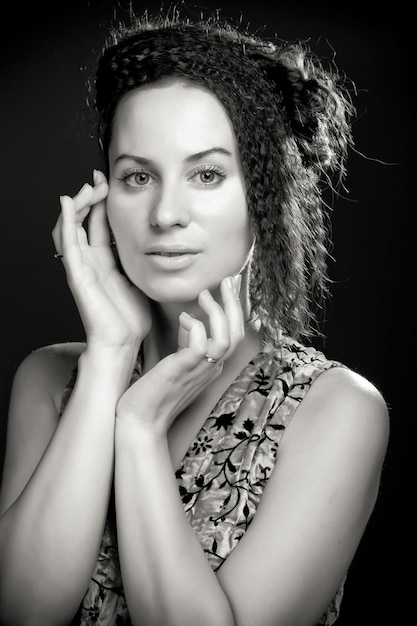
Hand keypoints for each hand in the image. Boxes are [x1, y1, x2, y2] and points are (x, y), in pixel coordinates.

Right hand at [52, 170, 150, 350]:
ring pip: (72, 227)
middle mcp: (91, 262)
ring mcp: (82, 267)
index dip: (104, 204)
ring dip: (79, 205)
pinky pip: (68, 243)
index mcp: (106, 263)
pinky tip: (69, 202)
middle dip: (91, 198)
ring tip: (89, 187)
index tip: (111, 183)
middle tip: (100, 179)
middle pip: (85, 222)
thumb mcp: (142, 282)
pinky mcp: (77, 274)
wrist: (123, 343)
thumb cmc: (132, 319)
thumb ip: (143, 263)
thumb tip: (161, 246)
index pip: (100, 225)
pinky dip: (67, 221)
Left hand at [116, 275, 243, 433]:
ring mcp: (200, 371)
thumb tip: (189, 318)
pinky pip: (201, 346)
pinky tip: (184, 317)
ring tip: (205, 293)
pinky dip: (196, 327)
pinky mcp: (182, 372)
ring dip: (218, 312)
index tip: (230, 284)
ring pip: (226, 338)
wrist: (140, 420)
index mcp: (212, 365)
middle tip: (228, 279)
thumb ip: (186, 341)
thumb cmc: (154, 391)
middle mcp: (211, 368)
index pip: (234, 333)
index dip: (235, 307)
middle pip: (238, 333)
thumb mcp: (176, 361)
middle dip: (235, 303)